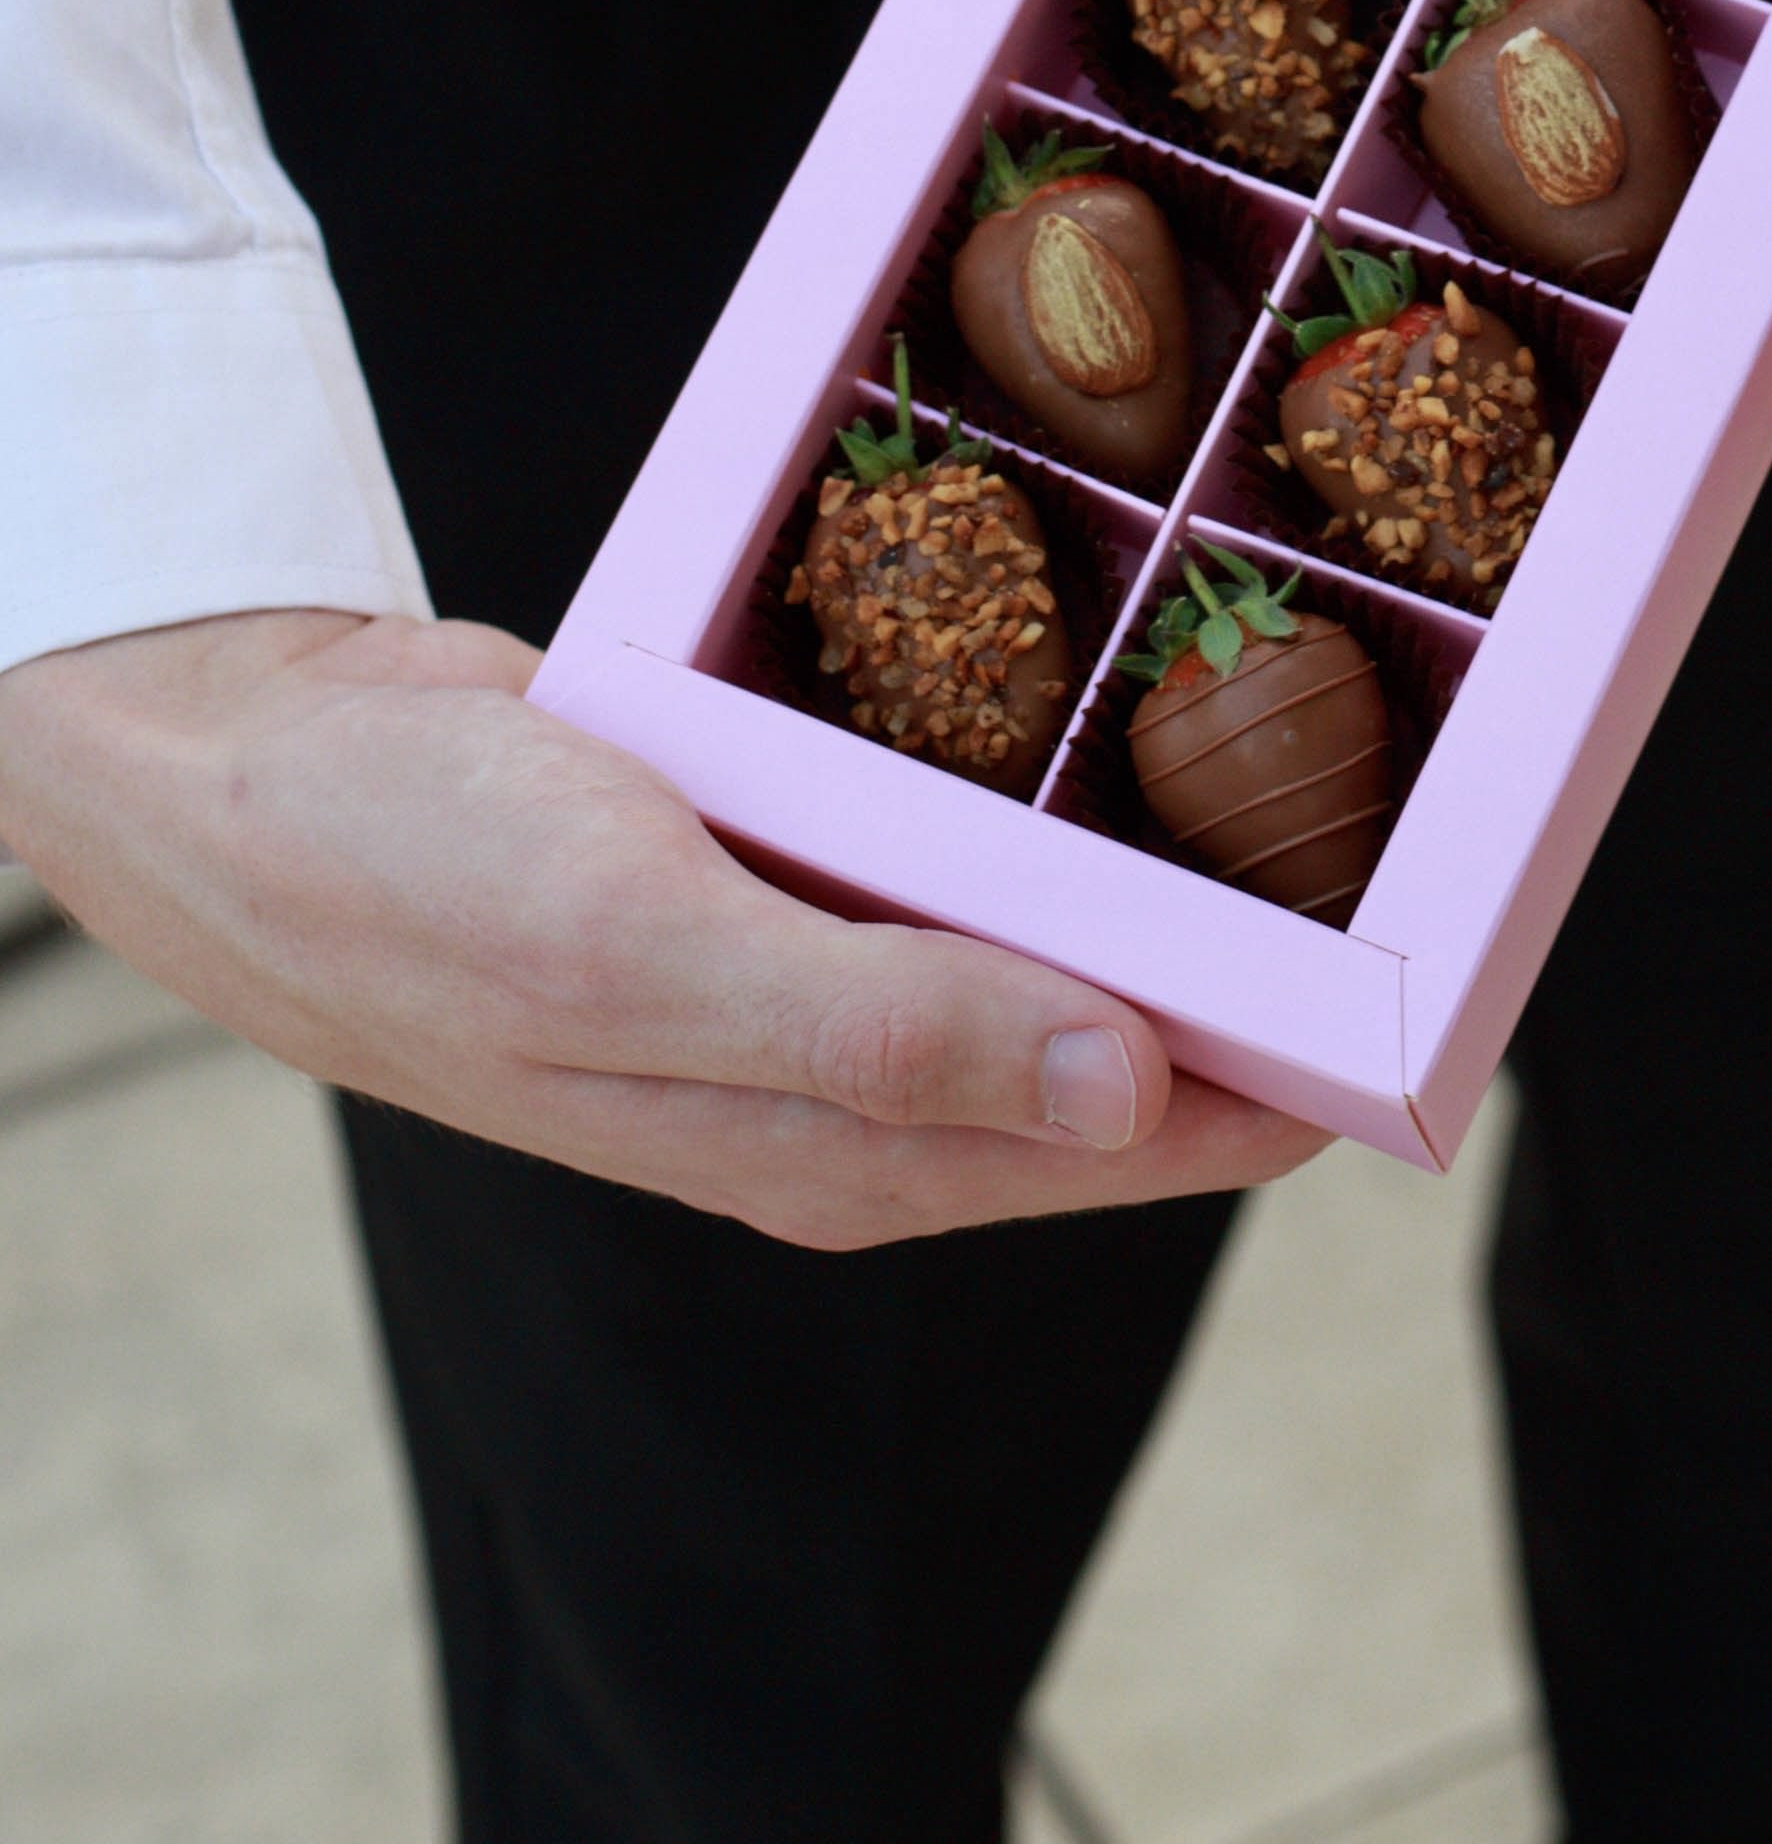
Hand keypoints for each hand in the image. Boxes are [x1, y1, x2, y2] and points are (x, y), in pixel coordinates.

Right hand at [0, 607, 1328, 1246]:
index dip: (1315, 1061)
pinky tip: (1113, 697)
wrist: (240, 772)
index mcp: (845, 1146)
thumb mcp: (648, 944)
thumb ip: (888, 1030)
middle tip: (1427, 785)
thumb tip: (1139, 1103)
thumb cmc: (418, 871)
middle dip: (1282, 948)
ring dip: (1173, 855)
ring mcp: (818, 974)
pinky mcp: (778, 869)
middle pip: (1134, 1039)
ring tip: (1318, 726)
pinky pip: (957, 845)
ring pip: (1056, 933)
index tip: (1460, 945)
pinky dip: (1046, 788)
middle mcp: (854, 1082)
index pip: (1156, 1138)